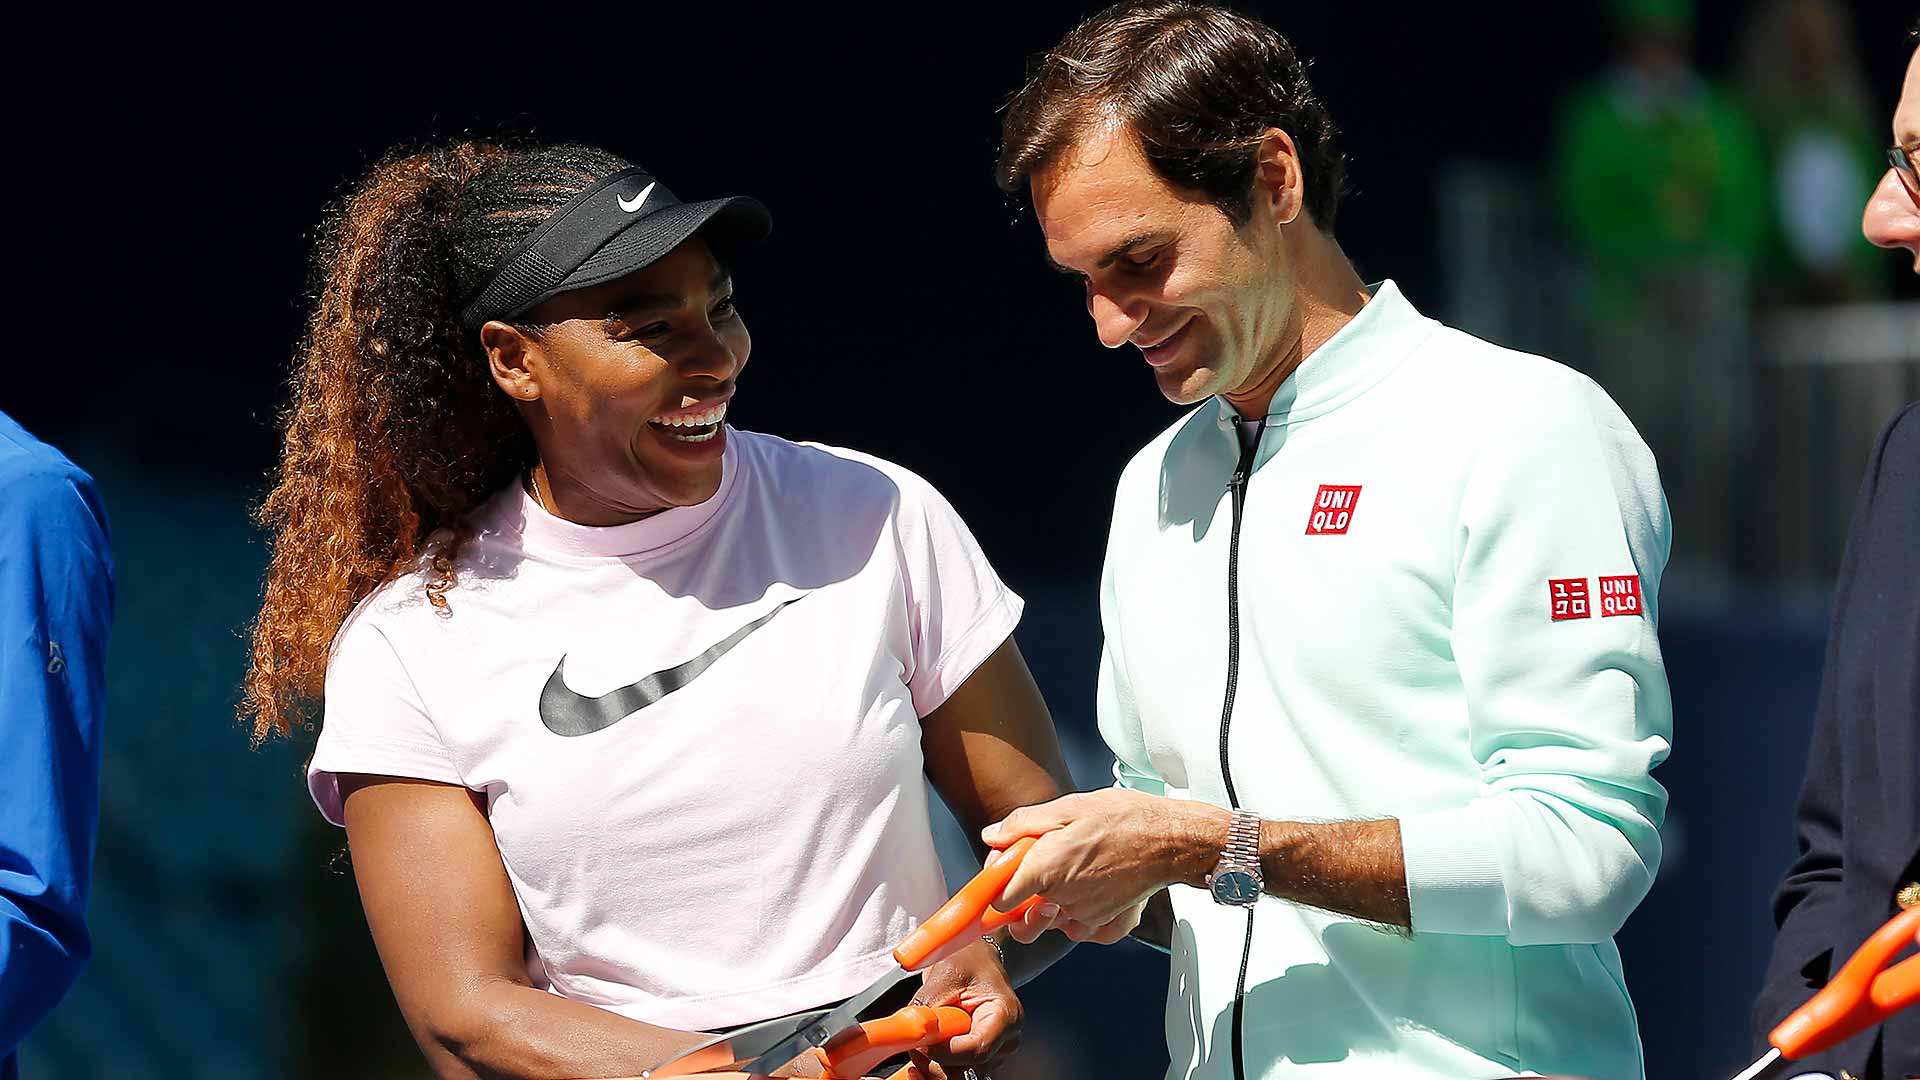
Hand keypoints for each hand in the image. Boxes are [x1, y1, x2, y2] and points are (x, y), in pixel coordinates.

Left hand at [907, 939, 1020, 1077]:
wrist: (976, 958)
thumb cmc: (968, 959)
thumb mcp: (946, 974)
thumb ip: (928, 1006)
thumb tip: (911, 1033)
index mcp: (1006, 1016)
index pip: (977, 1050)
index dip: (944, 1052)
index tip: (921, 1043)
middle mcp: (1006, 1040)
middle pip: (970, 1069)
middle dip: (936, 1062)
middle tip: (914, 1046)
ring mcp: (995, 1053)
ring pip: (962, 1075)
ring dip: (934, 1066)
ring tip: (918, 1046)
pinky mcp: (979, 1058)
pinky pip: (957, 1073)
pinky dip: (936, 1068)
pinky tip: (922, 1056)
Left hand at [982, 789, 1223, 941]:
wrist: (1170, 839)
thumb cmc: (1123, 819)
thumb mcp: (1067, 808)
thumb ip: (1022, 825)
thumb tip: (992, 837)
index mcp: (1046, 869)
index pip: (999, 900)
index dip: (994, 889)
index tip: (997, 880)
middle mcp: (1063, 900)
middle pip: (1023, 918)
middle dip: (1023, 901)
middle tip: (1035, 876)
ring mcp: (1086, 917)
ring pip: (1052, 922)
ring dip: (1053, 904)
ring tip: (1072, 872)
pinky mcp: (1106, 925)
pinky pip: (1080, 929)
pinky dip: (1079, 915)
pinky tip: (1089, 888)